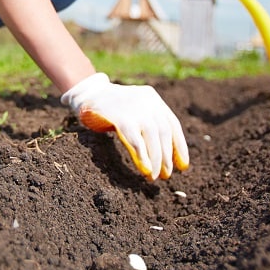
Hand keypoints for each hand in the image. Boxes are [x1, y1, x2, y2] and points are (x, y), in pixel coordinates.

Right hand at [61, 73, 188, 180]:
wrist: (86, 93)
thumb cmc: (111, 108)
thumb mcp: (134, 110)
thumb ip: (148, 125)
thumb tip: (165, 156)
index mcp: (152, 98)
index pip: (172, 124)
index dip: (179, 146)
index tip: (183, 166)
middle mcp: (146, 100)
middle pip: (163, 131)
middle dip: (167, 156)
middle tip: (166, 175)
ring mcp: (133, 107)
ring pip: (152, 136)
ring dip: (156, 159)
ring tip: (155, 176)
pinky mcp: (119, 116)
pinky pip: (135, 139)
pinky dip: (142, 156)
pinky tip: (146, 168)